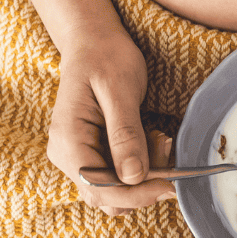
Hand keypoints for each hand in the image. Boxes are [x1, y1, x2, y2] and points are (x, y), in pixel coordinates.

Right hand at [47, 32, 175, 216]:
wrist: (93, 41)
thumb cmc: (105, 57)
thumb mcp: (120, 90)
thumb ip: (125, 134)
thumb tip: (133, 177)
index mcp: (68, 141)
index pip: (100, 188)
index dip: (136, 194)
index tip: (169, 184)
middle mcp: (67, 155)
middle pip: (108, 196)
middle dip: (143, 182)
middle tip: (166, 147)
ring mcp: (78, 156)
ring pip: (116, 189)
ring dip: (145, 174)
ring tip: (159, 138)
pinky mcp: (93, 153)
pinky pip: (119, 175)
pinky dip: (141, 165)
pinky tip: (152, 140)